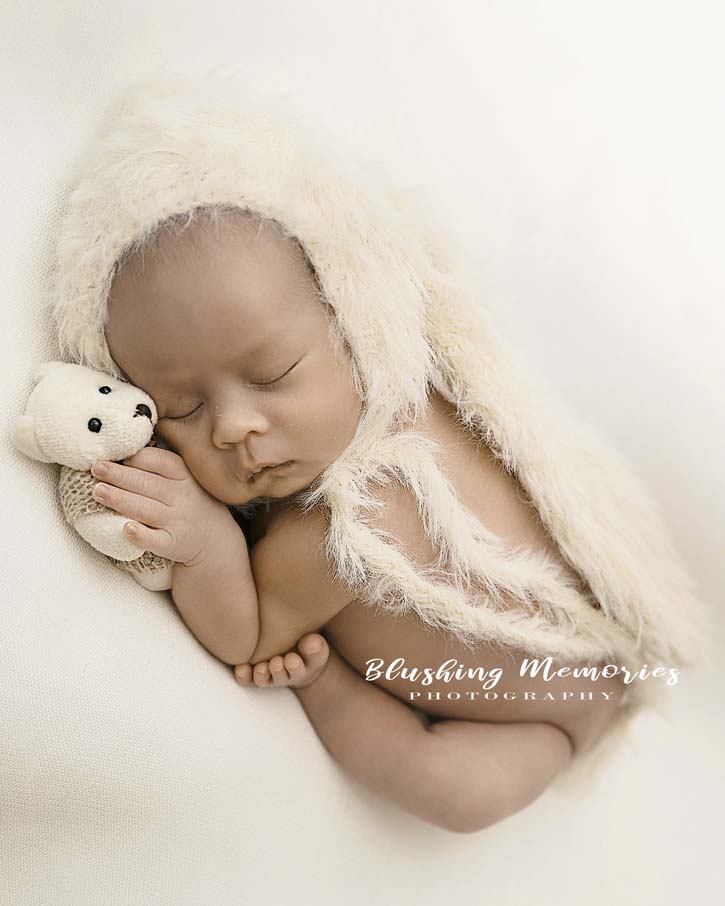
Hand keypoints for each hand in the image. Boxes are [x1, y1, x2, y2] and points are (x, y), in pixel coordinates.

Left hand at [90, 447, 239, 565]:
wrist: (214, 538)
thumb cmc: (189, 501)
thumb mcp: (184, 478)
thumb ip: (159, 465)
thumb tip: (120, 451)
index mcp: (183, 475)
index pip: (159, 462)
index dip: (135, 457)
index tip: (114, 454)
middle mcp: (181, 497)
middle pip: (146, 484)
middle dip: (119, 475)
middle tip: (96, 468)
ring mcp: (177, 521)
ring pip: (145, 509)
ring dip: (121, 500)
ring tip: (98, 492)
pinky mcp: (172, 544)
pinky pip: (155, 541)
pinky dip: (141, 536)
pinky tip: (126, 529)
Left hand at [234, 633, 330, 689]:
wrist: (294, 651)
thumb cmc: (306, 645)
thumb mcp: (316, 646)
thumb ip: (315, 646)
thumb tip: (310, 642)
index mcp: (302, 668)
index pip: (300, 670)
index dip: (295, 668)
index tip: (292, 659)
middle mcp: (283, 674)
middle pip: (280, 677)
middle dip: (278, 671)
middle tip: (276, 663)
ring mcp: (268, 674)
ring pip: (263, 679)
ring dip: (261, 675)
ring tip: (261, 668)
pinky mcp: (253, 673)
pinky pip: (247, 679)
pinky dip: (244, 676)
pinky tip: (241, 668)